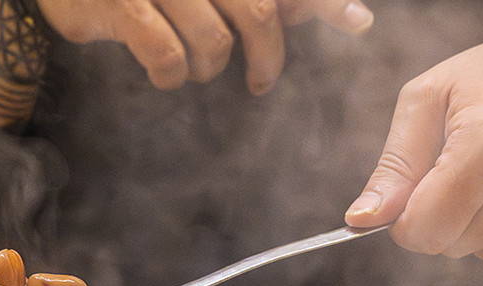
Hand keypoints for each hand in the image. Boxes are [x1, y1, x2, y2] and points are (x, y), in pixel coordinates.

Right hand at [35, 0, 373, 93]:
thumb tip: (350, 13)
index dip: (324, 2)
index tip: (361, 22)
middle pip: (257, 12)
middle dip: (266, 56)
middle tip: (261, 81)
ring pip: (213, 40)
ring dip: (208, 68)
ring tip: (195, 68)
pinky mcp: (122, 4)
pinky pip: (166, 54)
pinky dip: (171, 74)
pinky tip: (164, 73)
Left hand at [344, 15, 482, 259]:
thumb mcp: (425, 100)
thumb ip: (393, 165)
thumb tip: (363, 219)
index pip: (429, 226)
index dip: (403, 223)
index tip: (403, 200)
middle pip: (451, 244)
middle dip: (433, 220)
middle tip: (441, 175)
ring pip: (479, 250)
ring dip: (462, 224)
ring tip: (474, 172)